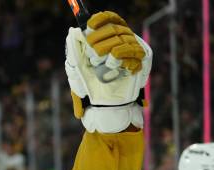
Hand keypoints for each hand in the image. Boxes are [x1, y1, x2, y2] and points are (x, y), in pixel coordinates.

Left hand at [65, 11, 151, 132]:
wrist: (102, 106)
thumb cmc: (90, 87)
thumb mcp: (77, 68)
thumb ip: (74, 51)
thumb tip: (73, 32)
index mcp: (110, 40)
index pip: (112, 19)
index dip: (102, 19)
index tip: (89, 25)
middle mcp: (124, 43)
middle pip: (116, 29)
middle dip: (100, 39)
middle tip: (91, 54)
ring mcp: (133, 53)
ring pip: (124, 40)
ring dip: (108, 50)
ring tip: (99, 63)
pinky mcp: (140, 64)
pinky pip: (132, 54)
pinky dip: (121, 58)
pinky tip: (114, 66)